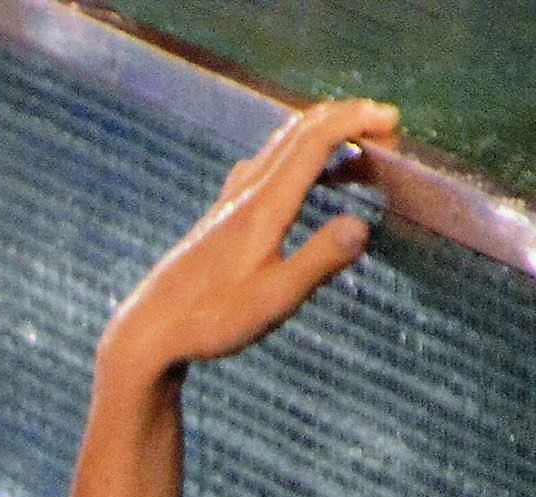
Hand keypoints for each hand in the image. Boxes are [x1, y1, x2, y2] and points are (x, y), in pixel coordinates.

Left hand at [106, 99, 398, 373]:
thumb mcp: (273, 300)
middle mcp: (243, 196)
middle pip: (297, 133)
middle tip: (388, 129)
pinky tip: (309, 181)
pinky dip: (298, 160)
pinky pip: (265, 169)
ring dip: (323, 138)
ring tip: (362, 156)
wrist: (148, 333)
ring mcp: (228, 204)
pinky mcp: (220, 219)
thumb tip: (361, 225)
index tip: (393, 119)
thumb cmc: (210, 322)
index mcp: (262, 208)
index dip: (355, 122)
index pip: (313, 142)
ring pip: (279, 149)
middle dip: (346, 120)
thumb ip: (318, 261)